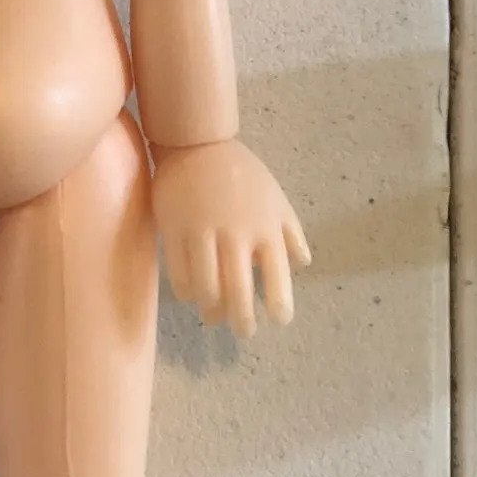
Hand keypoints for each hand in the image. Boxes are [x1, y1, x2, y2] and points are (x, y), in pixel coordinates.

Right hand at [151, 137, 309, 337]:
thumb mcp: (276, 199)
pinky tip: (192, 295)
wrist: (197, 144)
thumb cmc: (242, 174)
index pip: (277, 278)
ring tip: (214, 317)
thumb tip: (302, 264)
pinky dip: (186, 291)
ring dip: (212, 310)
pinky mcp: (174, 231)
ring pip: (206, 288)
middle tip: (244, 332)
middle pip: (238, 292)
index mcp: (266, 229)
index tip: (278, 320)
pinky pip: (178, 273)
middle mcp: (236, 236)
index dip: (279, 305)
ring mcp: (203, 234)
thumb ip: (291, 233)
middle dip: (243, 320)